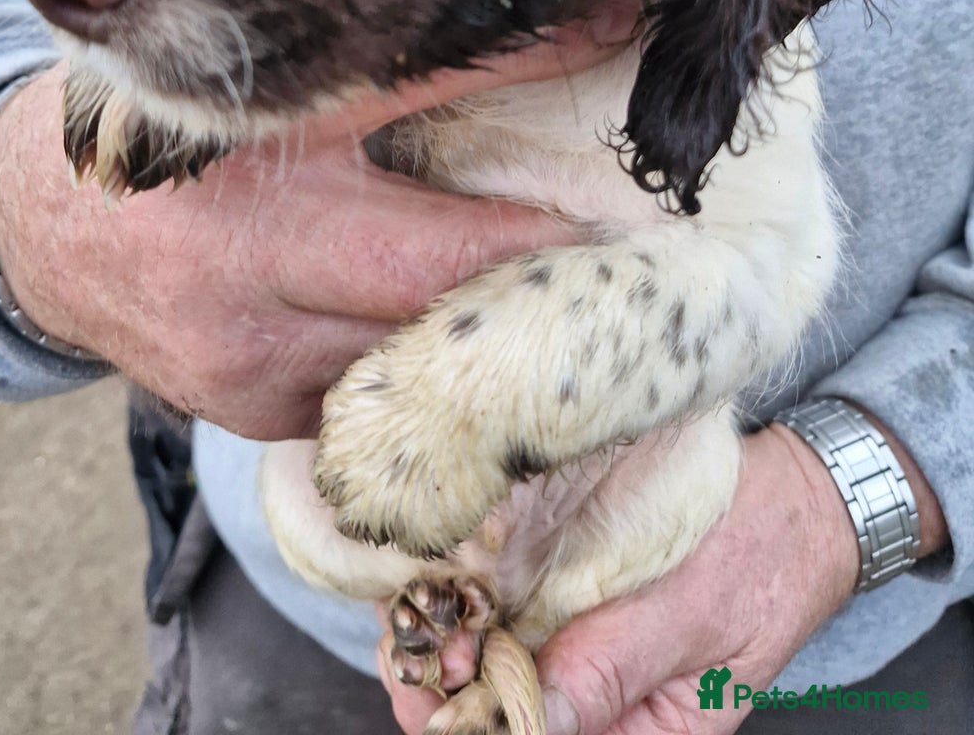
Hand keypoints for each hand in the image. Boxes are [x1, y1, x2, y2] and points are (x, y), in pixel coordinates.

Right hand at [0, 11, 631, 436]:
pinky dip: (412, 359)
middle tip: (618, 239)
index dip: (529, 165)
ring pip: (411, 351)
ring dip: (476, 320)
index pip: (418, 151)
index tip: (626, 154)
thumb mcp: (263, 84)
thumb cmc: (166, 136)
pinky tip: (440, 326)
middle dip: (528, 264)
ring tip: (547, 281)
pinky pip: (365, 389)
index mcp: (250, 167)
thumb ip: (390, 68)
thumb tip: (551, 17)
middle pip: (435, 285)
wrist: (43, 231)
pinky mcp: (246, 411)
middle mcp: (242, 270)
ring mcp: (243, 358)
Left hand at [383, 424, 861, 734]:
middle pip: (505, 715)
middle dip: (446, 684)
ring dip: (447, 635)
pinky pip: (506, 607)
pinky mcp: (568, 594)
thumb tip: (532, 721)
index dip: (475, 731)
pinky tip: (440, 569)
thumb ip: (613, 667)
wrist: (797, 494)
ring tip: (413, 601)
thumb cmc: (763, 552)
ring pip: (493, 661)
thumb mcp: (693, 612)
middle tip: (408, 638)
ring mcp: (579, 644)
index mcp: (644, 734)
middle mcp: (603, 701)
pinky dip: (468, 592)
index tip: (430, 688)